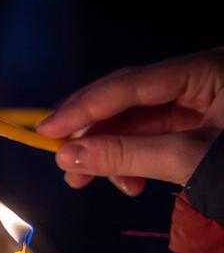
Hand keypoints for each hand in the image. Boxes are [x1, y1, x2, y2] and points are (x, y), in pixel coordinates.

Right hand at [37, 48, 223, 194]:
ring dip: (112, 151)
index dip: (82, 110)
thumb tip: (68, 156)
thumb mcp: (192, 162)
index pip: (127, 85)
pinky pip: (155, 134)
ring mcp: (203, 100)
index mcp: (206, 70)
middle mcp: (201, 77)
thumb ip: (127, 155)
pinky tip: (131, 181)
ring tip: (99, 183)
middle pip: (128, 98)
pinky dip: (135, 158)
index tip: (44, 133)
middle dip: (94, 133)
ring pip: (138, 119)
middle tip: (64, 164)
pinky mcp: (204, 123)